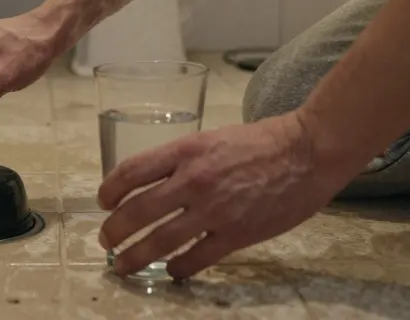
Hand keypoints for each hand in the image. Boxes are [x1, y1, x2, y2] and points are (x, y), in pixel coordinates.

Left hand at [96, 112, 354, 278]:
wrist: (307, 153)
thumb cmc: (261, 142)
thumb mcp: (212, 138)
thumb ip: (183, 160)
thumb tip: (154, 182)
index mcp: (186, 150)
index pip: (132, 171)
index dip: (109, 190)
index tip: (103, 202)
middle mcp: (193, 180)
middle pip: (137, 211)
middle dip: (114, 231)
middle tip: (106, 241)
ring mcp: (214, 210)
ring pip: (159, 241)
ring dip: (134, 256)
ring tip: (122, 265)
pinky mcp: (235, 235)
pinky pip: (195, 259)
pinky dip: (177, 269)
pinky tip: (171, 271)